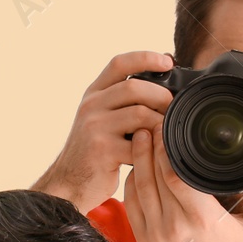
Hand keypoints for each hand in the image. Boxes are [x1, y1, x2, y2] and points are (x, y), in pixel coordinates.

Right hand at [37, 51, 174, 211]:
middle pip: (134, 87)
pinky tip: (156, 152)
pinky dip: (153, 147)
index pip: (119, 64)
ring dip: (160, 122)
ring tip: (166, 131)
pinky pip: (139, 143)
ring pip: (140, 113)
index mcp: (93, 94)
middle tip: (174, 108)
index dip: (145, 58)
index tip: (168, 62)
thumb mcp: (100, 118)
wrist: (68, 183)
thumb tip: (163, 78)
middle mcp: (91, 106)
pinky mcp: (102, 150)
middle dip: (162, 96)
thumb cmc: (93, 151)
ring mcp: (95, 127)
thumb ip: (121, 101)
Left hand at [122, 126, 242, 241]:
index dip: (165, 149)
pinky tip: (136, 167)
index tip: (166, 129)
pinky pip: (130, 206)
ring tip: (139, 138)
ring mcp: (154, 236)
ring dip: (137, 162)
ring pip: (138, 189)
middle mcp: (174, 227)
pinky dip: (130, 184)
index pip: (174, 177)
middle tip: (148, 124)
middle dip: (148, 147)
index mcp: (202, 220)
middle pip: (152, 177)